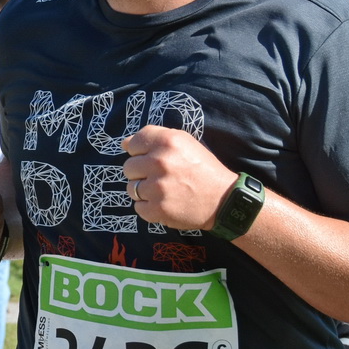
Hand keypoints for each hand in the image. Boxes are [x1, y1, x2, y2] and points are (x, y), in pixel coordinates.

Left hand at [121, 126, 236, 231]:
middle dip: (141, 173)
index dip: (141, 152)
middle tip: (160, 177)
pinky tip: (165, 203)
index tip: (153, 159)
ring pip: (131, 188)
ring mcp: (157, 187)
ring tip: (163, 191)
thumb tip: (125, 143)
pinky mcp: (157, 209)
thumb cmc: (203, 169)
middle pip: (128, 167)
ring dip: (144, 191)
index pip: (134, 143)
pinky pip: (138, 207)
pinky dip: (149, 208)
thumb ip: (155, 139)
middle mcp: (160, 161)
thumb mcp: (185, 144)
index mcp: (167, 141)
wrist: (223, 200)